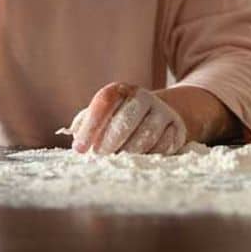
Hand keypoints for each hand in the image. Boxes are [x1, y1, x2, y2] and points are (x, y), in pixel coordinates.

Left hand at [65, 83, 189, 155]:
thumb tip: (73, 132)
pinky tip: (140, 160)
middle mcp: (143, 98)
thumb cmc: (123, 117)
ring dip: (129, 151)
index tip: (79, 148)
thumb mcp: (104, 114)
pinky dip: (150, 155)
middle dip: (110, 141)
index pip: (105, 101)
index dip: (91, 125)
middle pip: (126, 119)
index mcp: (121, 91)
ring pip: (146, 134)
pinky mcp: (177, 128)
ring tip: (118, 161)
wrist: (162, 113)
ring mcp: (162, 112)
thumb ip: (86, 122)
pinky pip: (164, 145)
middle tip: (99, 156)